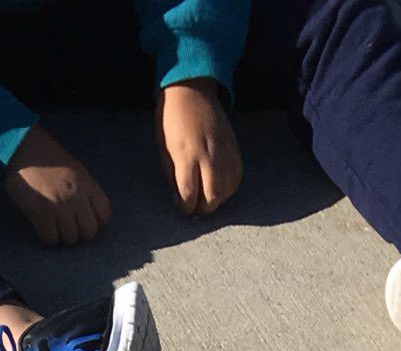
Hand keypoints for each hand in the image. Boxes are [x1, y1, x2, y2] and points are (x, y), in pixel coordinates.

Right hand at [3, 124, 110, 245]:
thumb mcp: (76, 171)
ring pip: (70, 239)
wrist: (21, 146)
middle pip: (89, 232)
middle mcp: (76, 197)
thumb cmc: (48, 159)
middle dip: (79, 233)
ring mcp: (59, 206)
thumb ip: (85, 192)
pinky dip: (48, 238)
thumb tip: (88, 217)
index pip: (104, 214)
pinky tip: (44, 227)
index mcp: (87, 184)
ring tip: (55, 226)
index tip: (84, 220)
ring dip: (63, 237)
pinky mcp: (41, 214)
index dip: (96, 222)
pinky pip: (51, 239)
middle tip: (68, 226)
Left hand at [157, 78, 241, 214]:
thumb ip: (172, 176)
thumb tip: (180, 199)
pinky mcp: (234, 148)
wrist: (191, 91)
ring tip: (206, 196)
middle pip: (212, 197)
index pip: (189, 194)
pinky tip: (219, 186)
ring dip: (217, 199)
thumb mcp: (164, 149)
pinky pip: (236, 177)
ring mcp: (224, 152)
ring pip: (227, 190)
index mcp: (186, 155)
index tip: (182, 209)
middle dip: (204, 209)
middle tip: (196, 208)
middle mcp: (207, 155)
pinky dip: (229, 187)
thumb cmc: (172, 120)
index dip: (185, 208)